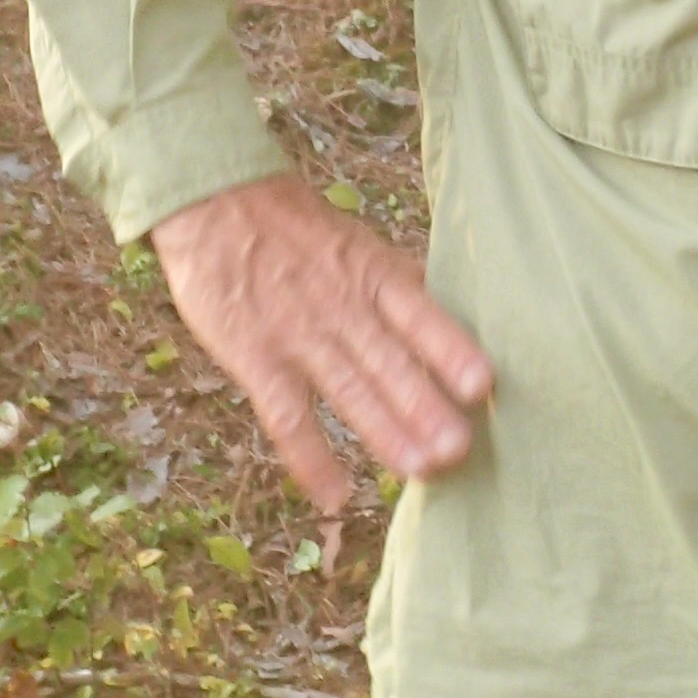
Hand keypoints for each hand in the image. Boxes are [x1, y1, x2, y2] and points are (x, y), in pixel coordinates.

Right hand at [151, 172, 494, 520]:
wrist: (214, 202)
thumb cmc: (293, 226)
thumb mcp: (356, 242)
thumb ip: (396, 283)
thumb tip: (445, 313)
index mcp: (372, 274)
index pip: (420, 315)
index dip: (450, 350)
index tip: (483, 385)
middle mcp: (342, 307)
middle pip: (390, 362)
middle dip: (426, 408)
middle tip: (459, 449)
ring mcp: (299, 336)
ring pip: (349, 392)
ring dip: (385, 434)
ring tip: (420, 471)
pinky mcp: (257, 359)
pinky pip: (287, 417)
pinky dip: (311, 459)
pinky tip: (336, 495)